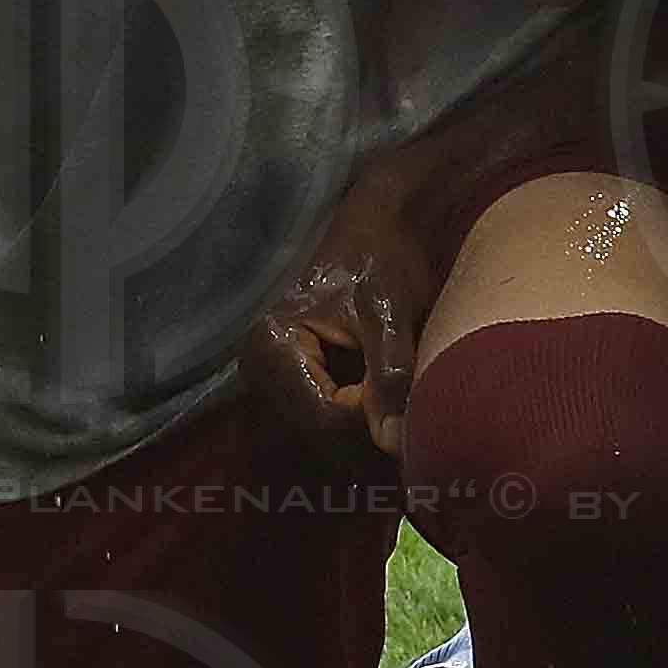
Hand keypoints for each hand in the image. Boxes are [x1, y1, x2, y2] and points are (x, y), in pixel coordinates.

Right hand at [258, 131, 451, 445]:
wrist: (375, 225)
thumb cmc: (381, 258)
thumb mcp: (390, 315)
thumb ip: (389, 376)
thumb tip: (392, 443)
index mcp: (272, 347)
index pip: (322, 416)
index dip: (370, 418)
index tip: (403, 390)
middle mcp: (259, 369)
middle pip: (318, 431)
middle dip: (366, 428)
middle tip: (409, 403)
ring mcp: (272, 378)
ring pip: (323, 432)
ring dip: (364, 427)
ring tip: (399, 397)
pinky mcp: (291, 381)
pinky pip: (325, 418)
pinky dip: (357, 418)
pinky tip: (383, 398)